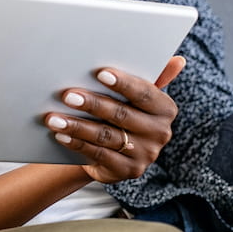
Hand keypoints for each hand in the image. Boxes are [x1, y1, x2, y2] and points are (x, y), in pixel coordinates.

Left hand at [46, 56, 183, 182]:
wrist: (114, 149)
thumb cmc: (124, 111)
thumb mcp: (137, 95)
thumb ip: (153, 77)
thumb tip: (178, 60)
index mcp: (165, 109)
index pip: (144, 93)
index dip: (123, 83)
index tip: (100, 73)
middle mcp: (160, 133)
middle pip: (121, 115)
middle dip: (92, 104)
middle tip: (68, 95)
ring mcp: (145, 154)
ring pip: (106, 136)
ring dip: (77, 126)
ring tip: (54, 118)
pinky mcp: (128, 171)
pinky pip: (98, 154)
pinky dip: (76, 143)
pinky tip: (60, 135)